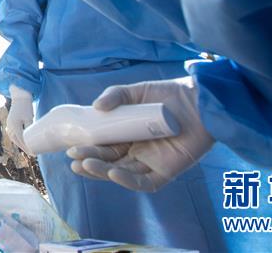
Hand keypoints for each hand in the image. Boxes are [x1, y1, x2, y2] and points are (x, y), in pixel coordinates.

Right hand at [6, 86, 34, 153]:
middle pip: (17, 141)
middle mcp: (10, 127)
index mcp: (15, 127)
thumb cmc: (26, 107)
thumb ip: (30, 129)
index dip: (28, 148)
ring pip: (14, 138)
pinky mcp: (10, 123)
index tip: (34, 153)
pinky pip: (12, 134)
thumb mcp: (29, 118)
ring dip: (20, 144)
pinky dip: (17, 139)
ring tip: (28, 149)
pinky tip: (21, 141)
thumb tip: (34, 138)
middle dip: (24, 148)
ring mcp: (9, 125)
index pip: (21, 141)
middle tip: (32, 153)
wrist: (19, 97)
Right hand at [66, 76, 213, 192]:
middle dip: (90, 163)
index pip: (103, 148)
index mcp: (126, 136)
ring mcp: (150, 163)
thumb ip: (115, 95)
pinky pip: (144, 182)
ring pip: (122, 173)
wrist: (200, 101)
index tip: (71, 149)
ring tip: (84, 165)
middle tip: (74, 159)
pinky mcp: (166, 171)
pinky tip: (113, 173)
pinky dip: (128, 180)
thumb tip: (95, 107)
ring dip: (102, 172)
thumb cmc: (168, 94)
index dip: (87, 151)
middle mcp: (136, 151)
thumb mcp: (137, 90)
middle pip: (109, 163)